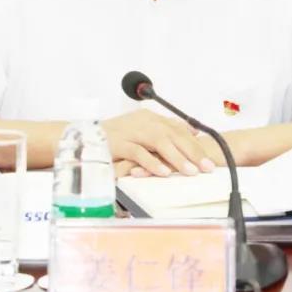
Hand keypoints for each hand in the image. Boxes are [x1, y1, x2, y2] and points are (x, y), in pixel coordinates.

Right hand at [101, 109, 215, 177]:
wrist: (83, 138)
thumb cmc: (113, 139)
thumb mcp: (140, 132)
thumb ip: (163, 131)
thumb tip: (192, 131)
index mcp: (149, 118)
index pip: (178, 129)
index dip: (194, 144)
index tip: (209, 159)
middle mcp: (142, 122)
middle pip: (173, 134)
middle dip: (192, 151)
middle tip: (207, 167)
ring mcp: (130, 131)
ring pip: (159, 141)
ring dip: (177, 157)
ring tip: (191, 172)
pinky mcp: (117, 143)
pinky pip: (138, 152)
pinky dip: (151, 162)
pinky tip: (163, 172)